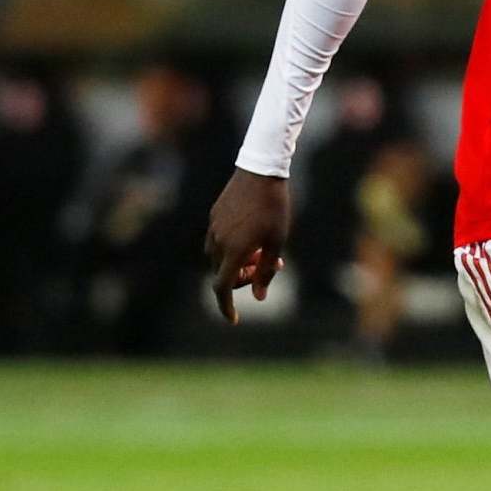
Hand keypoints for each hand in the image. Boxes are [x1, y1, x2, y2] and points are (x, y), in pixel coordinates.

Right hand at [204, 168, 290, 323]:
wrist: (260, 172)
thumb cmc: (275, 208)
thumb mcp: (277, 242)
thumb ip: (266, 271)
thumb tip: (259, 297)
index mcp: (234, 250)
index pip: (222, 287)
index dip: (226, 306)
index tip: (233, 319)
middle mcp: (218, 242)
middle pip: (222, 274)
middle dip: (243, 278)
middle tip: (269, 267)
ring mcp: (213, 228)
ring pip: (219, 259)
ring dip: (237, 263)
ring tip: (262, 251)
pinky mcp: (213, 217)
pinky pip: (217, 242)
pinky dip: (231, 249)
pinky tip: (250, 237)